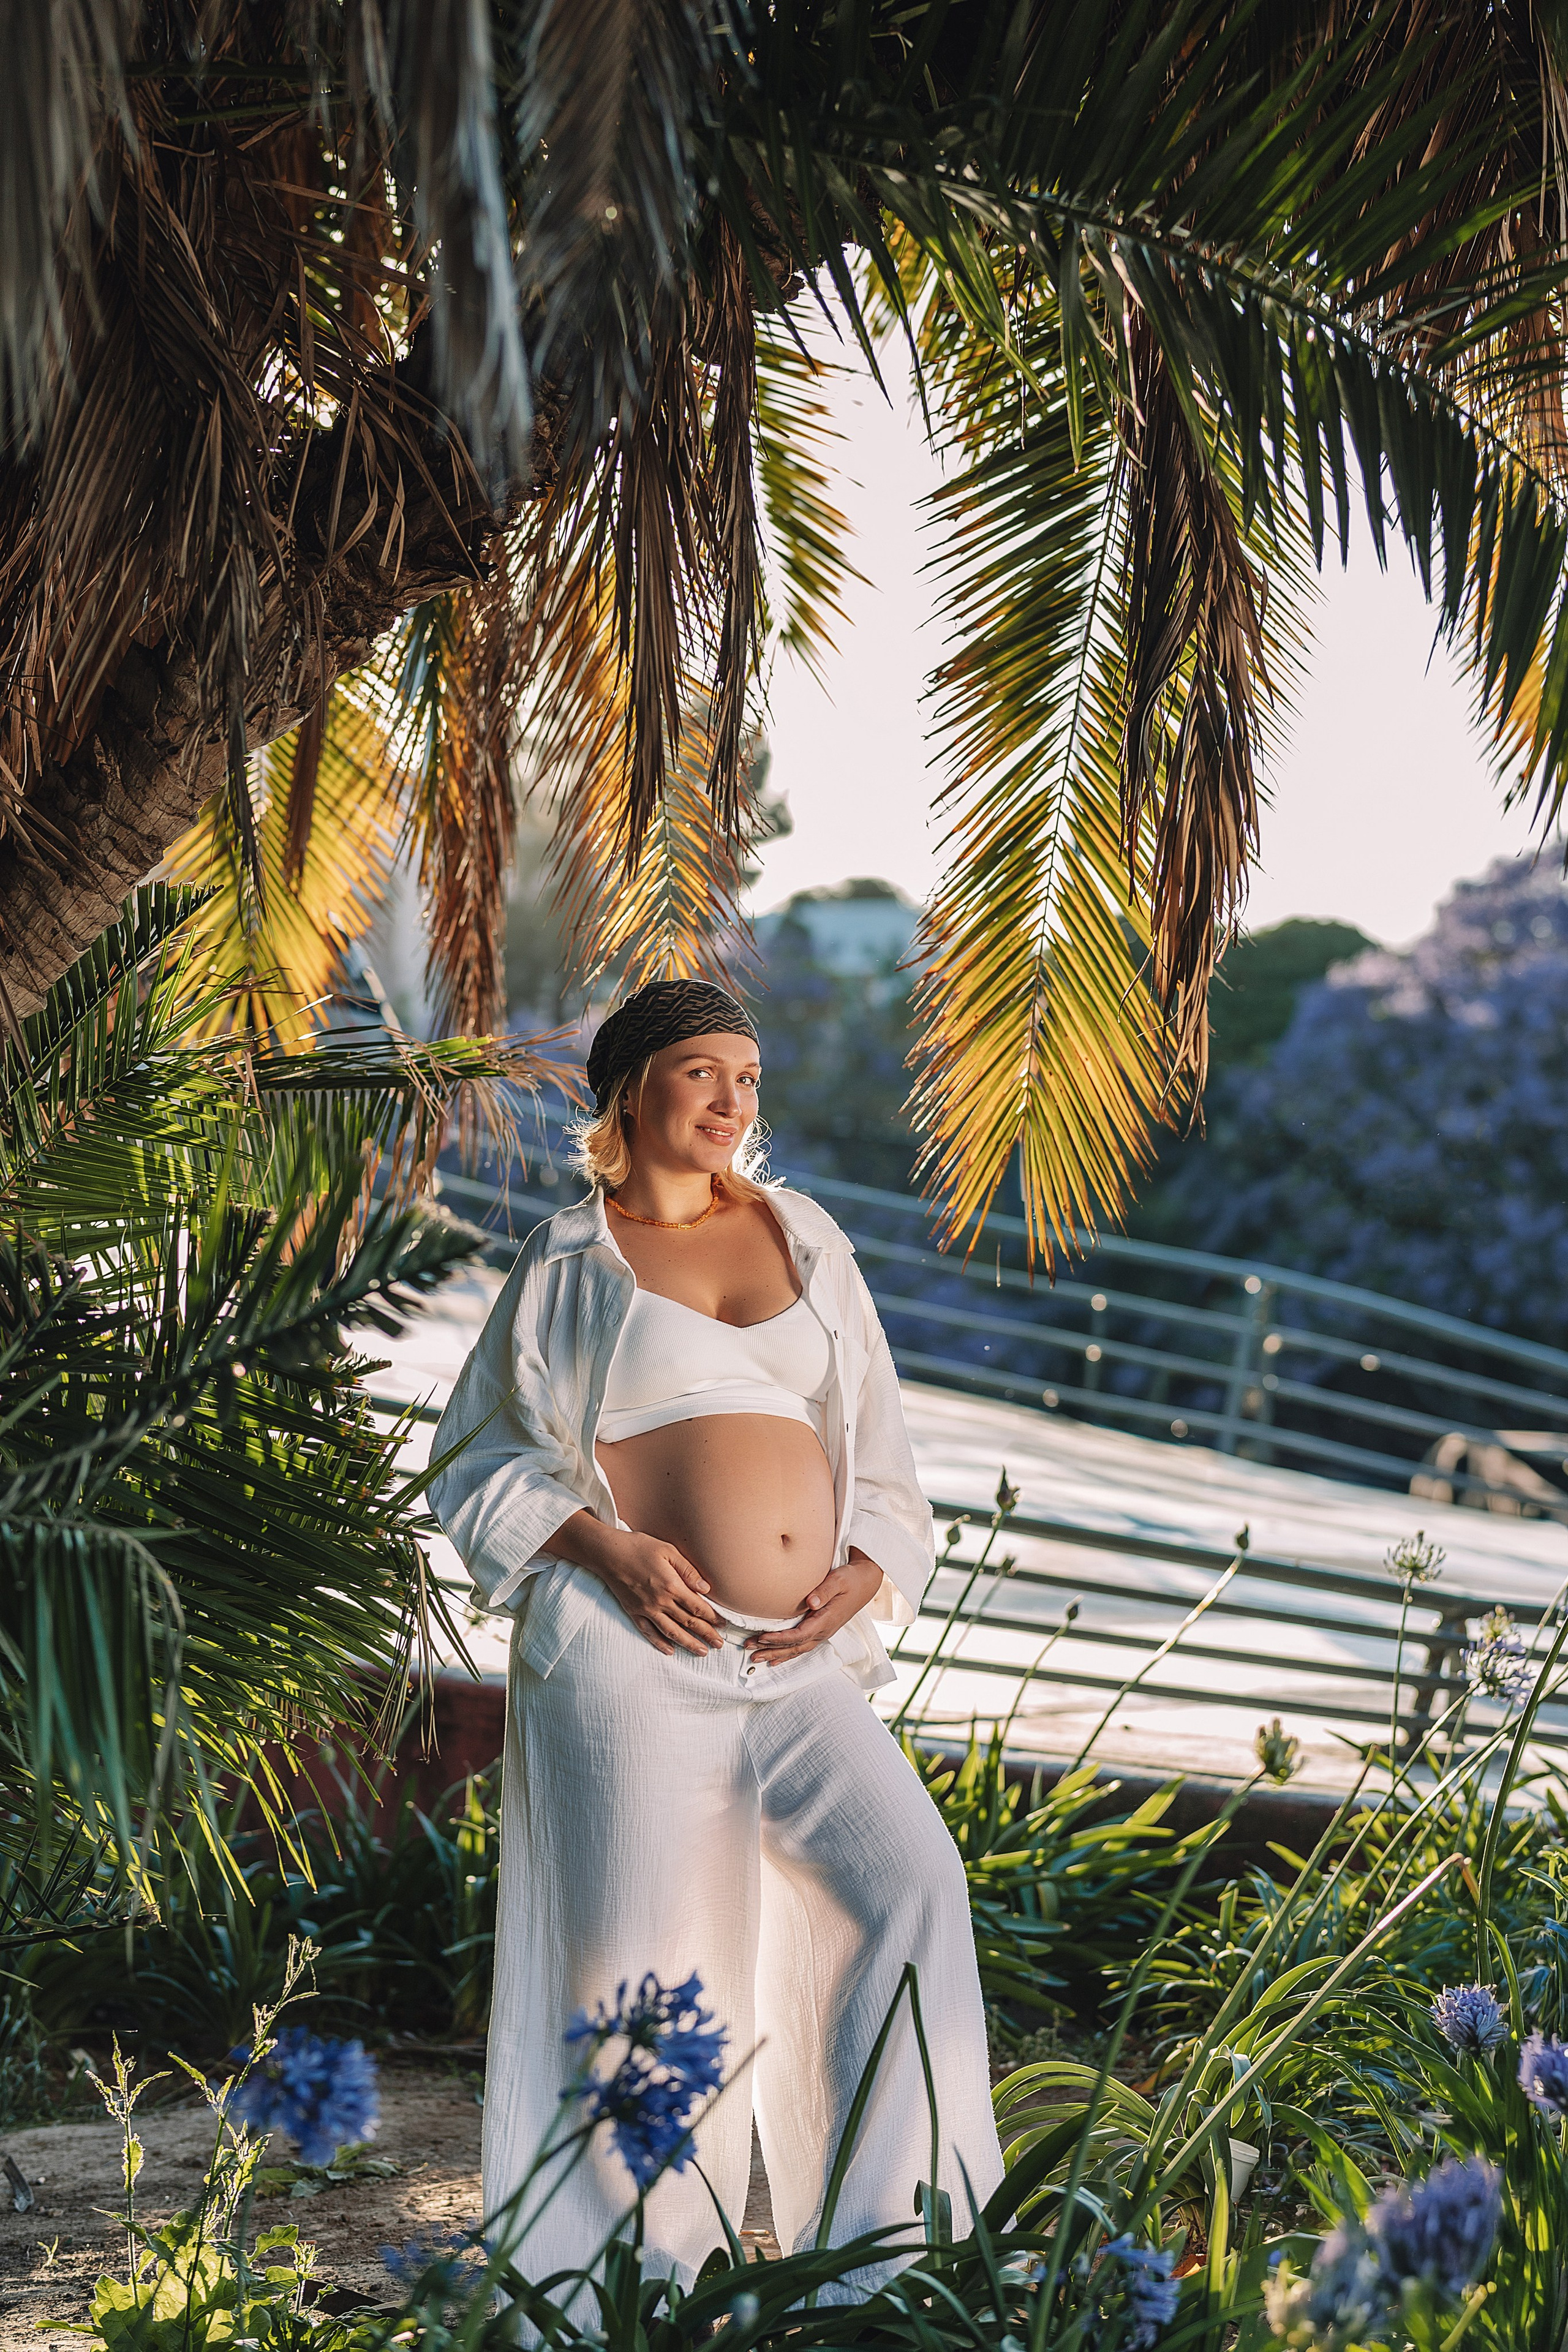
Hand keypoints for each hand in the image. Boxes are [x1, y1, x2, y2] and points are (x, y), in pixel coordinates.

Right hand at [550, 1515, 723, 1655]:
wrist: (608, 1553)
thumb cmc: (640, 1547)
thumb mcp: (668, 1551)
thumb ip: (688, 1570)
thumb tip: (706, 1588)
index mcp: (672, 1586)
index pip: (698, 1607)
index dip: (713, 1617)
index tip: (724, 1624)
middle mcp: (660, 1602)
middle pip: (688, 1622)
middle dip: (706, 1634)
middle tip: (719, 1645)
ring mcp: (646, 1609)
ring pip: (671, 1632)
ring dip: (688, 1643)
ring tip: (702, 1652)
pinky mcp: (633, 1612)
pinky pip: (649, 1632)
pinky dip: (659, 1643)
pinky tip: (670, 1651)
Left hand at [744, 1551, 883, 1667]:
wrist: (865, 1583)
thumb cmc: (850, 1579)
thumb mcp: (839, 1580)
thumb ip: (824, 1590)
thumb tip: (810, 1601)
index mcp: (826, 1620)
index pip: (799, 1634)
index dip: (780, 1638)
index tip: (762, 1637)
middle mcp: (824, 1631)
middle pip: (795, 1647)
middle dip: (772, 1650)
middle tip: (750, 1652)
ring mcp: (823, 1633)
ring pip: (796, 1649)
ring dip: (776, 1655)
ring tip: (755, 1658)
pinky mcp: (820, 1630)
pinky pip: (801, 1646)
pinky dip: (786, 1654)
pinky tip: (774, 1659)